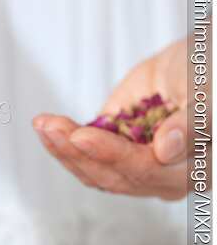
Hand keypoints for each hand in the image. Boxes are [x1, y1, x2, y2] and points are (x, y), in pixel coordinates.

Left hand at [33, 38, 195, 200]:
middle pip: (116, 177)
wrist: (194, 65)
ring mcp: (138, 168)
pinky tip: (46, 127)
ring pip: (95, 172)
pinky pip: (85, 159)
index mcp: (197, 170)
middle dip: (78, 152)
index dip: (114, 155)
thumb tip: (165, 150)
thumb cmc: (207, 77)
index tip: (83, 136)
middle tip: (52, 128)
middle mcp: (166, 178)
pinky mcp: (115, 154)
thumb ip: (193, 124)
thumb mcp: (206, 93)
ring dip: (64, 150)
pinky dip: (63, 144)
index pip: (150, 171)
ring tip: (44, 125)